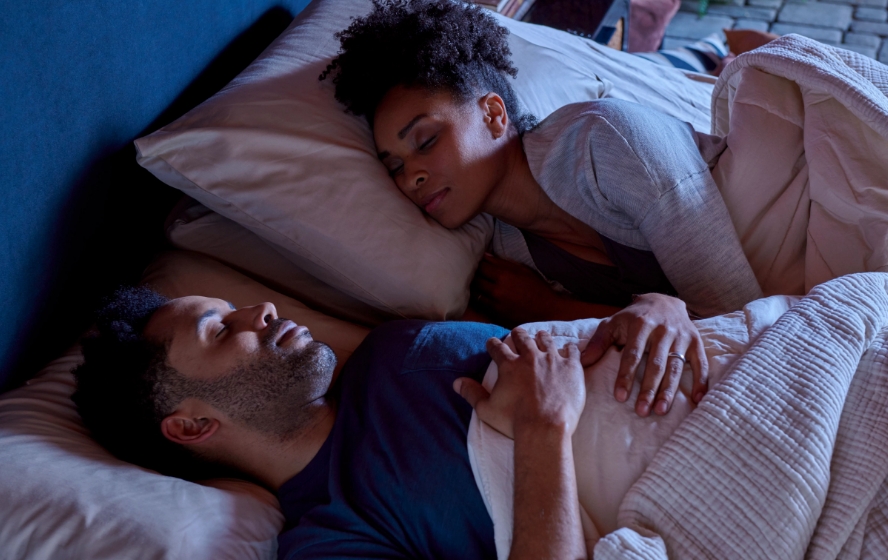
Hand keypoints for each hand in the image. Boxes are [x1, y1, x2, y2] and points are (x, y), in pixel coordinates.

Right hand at [454, 328, 584, 438]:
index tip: (493, 343)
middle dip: (518, 335)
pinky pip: (571, 351)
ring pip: (546, 340)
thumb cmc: (514, 421)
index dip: (493, 344)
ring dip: (542, 337)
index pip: (497, 348)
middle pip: (523, 338)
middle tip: (517, 334)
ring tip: (541, 335)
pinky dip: (569, 349)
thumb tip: (457, 382)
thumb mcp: (486, 410)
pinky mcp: (571, 367)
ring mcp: (552, 360)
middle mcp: (530, 357)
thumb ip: (472, 393)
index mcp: (509, 365)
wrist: (545, 428)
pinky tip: (569, 348)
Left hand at [471, 253, 566, 326]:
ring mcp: (494, 305)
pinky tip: (484, 296)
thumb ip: (503, 262)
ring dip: (475, 288)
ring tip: (479, 284)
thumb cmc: (537, 288)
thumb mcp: (523, 270)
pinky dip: (480, 299)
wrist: (548, 312)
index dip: (479, 263)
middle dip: (475, 275)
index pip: (481, 266)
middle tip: (477, 272)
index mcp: (503, 276)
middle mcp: (496, 291)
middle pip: (475, 279)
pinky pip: (481, 305)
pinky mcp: (495, 316)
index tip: (480, 262)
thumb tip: (485, 256)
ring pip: (475, 293)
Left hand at [581, 293, 707, 416]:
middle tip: (642, 411)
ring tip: (661, 410)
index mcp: (640, 325)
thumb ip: (598, 342)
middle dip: (648, 389)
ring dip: (669, 390)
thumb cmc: (633, 317)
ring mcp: (681, 336)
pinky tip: (697, 400)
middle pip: (656, 364)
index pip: (632, 354)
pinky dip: (701, 381)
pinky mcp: (695, 341)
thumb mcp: (613, 323)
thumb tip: (582, 362)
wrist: (662, 300)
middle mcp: (663, 330)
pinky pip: (700, 363)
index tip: (620, 397)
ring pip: (676, 367)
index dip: (626, 376)